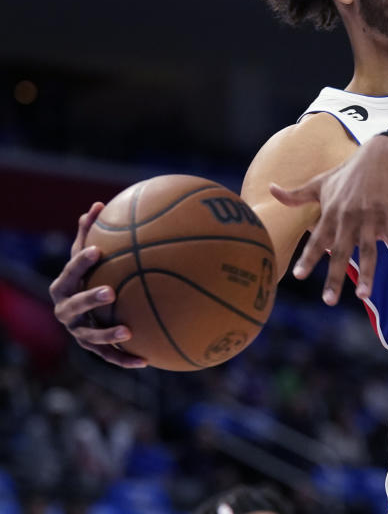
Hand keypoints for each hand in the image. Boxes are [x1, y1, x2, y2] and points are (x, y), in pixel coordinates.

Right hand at [48, 202, 146, 367]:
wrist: (81, 311)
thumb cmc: (88, 275)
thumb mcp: (87, 256)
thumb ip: (89, 233)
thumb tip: (98, 204)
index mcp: (63, 286)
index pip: (70, 271)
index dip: (82, 262)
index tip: (99, 250)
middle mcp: (65, 311)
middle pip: (74, 306)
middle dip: (90, 299)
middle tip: (110, 291)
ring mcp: (77, 332)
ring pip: (89, 336)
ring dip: (107, 335)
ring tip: (127, 331)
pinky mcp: (92, 349)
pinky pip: (109, 357)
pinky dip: (125, 359)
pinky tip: (146, 361)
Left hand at [270, 135, 387, 304]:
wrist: (380, 155)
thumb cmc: (348, 171)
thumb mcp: (320, 181)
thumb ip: (296, 194)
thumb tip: (270, 189)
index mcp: (331, 212)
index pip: (317, 239)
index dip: (309, 257)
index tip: (298, 276)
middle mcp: (348, 217)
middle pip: (341, 251)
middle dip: (334, 277)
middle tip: (328, 301)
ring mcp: (370, 217)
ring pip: (368, 249)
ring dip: (367, 273)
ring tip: (363, 295)